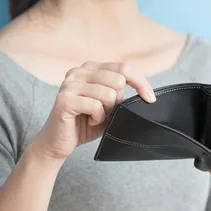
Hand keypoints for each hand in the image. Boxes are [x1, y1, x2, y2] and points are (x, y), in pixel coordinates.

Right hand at [30, 61, 155, 160]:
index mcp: (91, 68)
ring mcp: (69, 84)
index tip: (150, 99)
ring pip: (108, 94)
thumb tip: (145, 93)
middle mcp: (78, 71)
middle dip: (118, 101)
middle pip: (118, 80)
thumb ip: (122, 95)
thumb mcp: (110, 106)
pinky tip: (88, 121)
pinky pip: (96, 106)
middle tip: (105, 112)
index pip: (124, 67)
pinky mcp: (64, 99)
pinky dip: (97, 118)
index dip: (141, 83)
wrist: (59, 142)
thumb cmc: (87, 123)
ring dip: (106, 111)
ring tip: (95, 117)